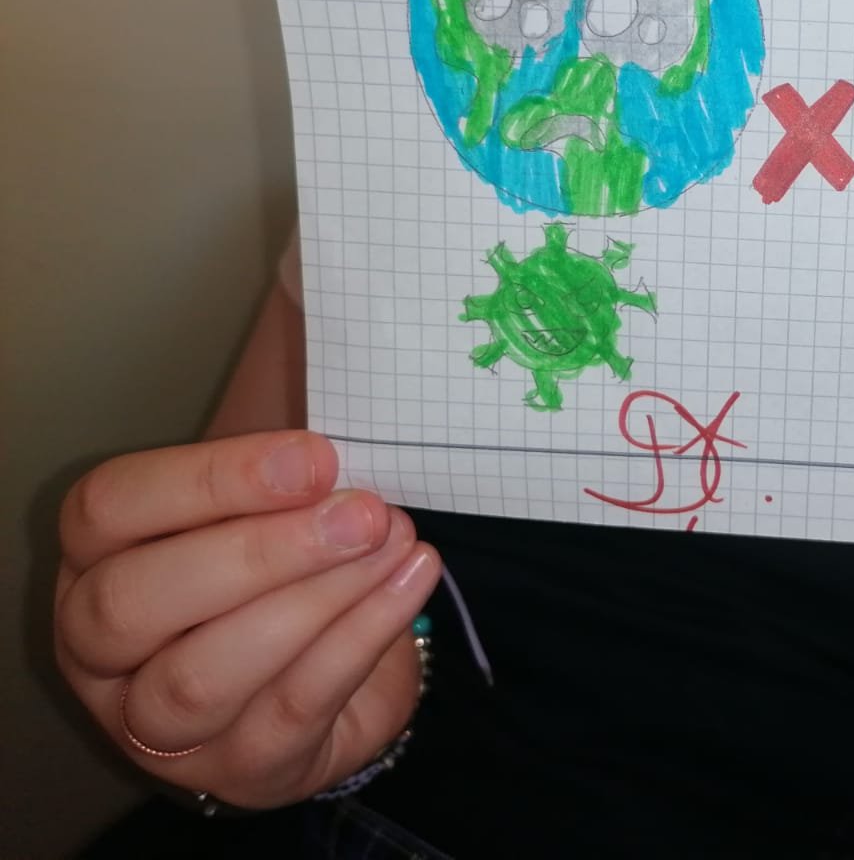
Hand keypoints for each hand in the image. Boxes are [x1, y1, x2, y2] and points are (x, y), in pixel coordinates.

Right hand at [54, 431, 439, 807]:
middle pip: (133, 603)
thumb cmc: (285, 565)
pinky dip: (360, 638)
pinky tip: (411, 581)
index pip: (107, 509)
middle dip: (259, 552)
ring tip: (393, 543)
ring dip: (315, 601)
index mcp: (95, 560)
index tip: (316, 459)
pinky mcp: (241, 770)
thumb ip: (283, 466)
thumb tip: (336, 431)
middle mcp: (100, 652)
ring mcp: (158, 728)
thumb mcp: (270, 504)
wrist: (338, 669)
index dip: (211, 480)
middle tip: (363, 513)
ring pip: (203, 675)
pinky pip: (292, 708)